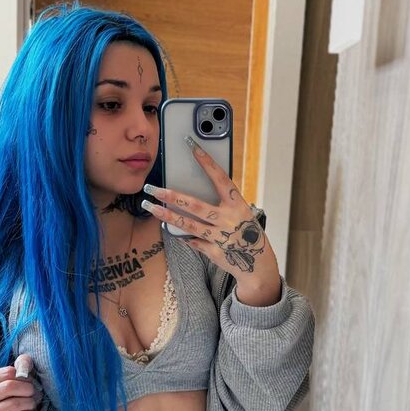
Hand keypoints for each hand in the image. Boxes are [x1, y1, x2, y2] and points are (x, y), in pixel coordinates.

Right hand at [0, 354, 43, 410]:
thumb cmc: (19, 394)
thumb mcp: (21, 377)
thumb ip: (23, 364)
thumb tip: (24, 362)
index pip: (8, 372)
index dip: (24, 377)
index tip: (29, 381)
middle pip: (9, 387)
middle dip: (27, 389)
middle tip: (33, 393)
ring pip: (14, 404)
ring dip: (29, 403)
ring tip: (30, 404)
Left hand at [140, 140, 281, 305]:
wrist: (258, 263)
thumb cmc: (247, 233)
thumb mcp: (241, 213)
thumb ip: (222, 204)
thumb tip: (195, 194)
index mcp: (237, 205)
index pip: (220, 179)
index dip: (207, 163)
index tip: (193, 147)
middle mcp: (228, 219)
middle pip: (195, 205)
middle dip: (171, 196)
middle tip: (152, 188)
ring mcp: (220, 237)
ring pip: (187, 224)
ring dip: (166, 215)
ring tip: (150, 207)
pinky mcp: (214, 252)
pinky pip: (193, 241)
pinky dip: (183, 236)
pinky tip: (170, 230)